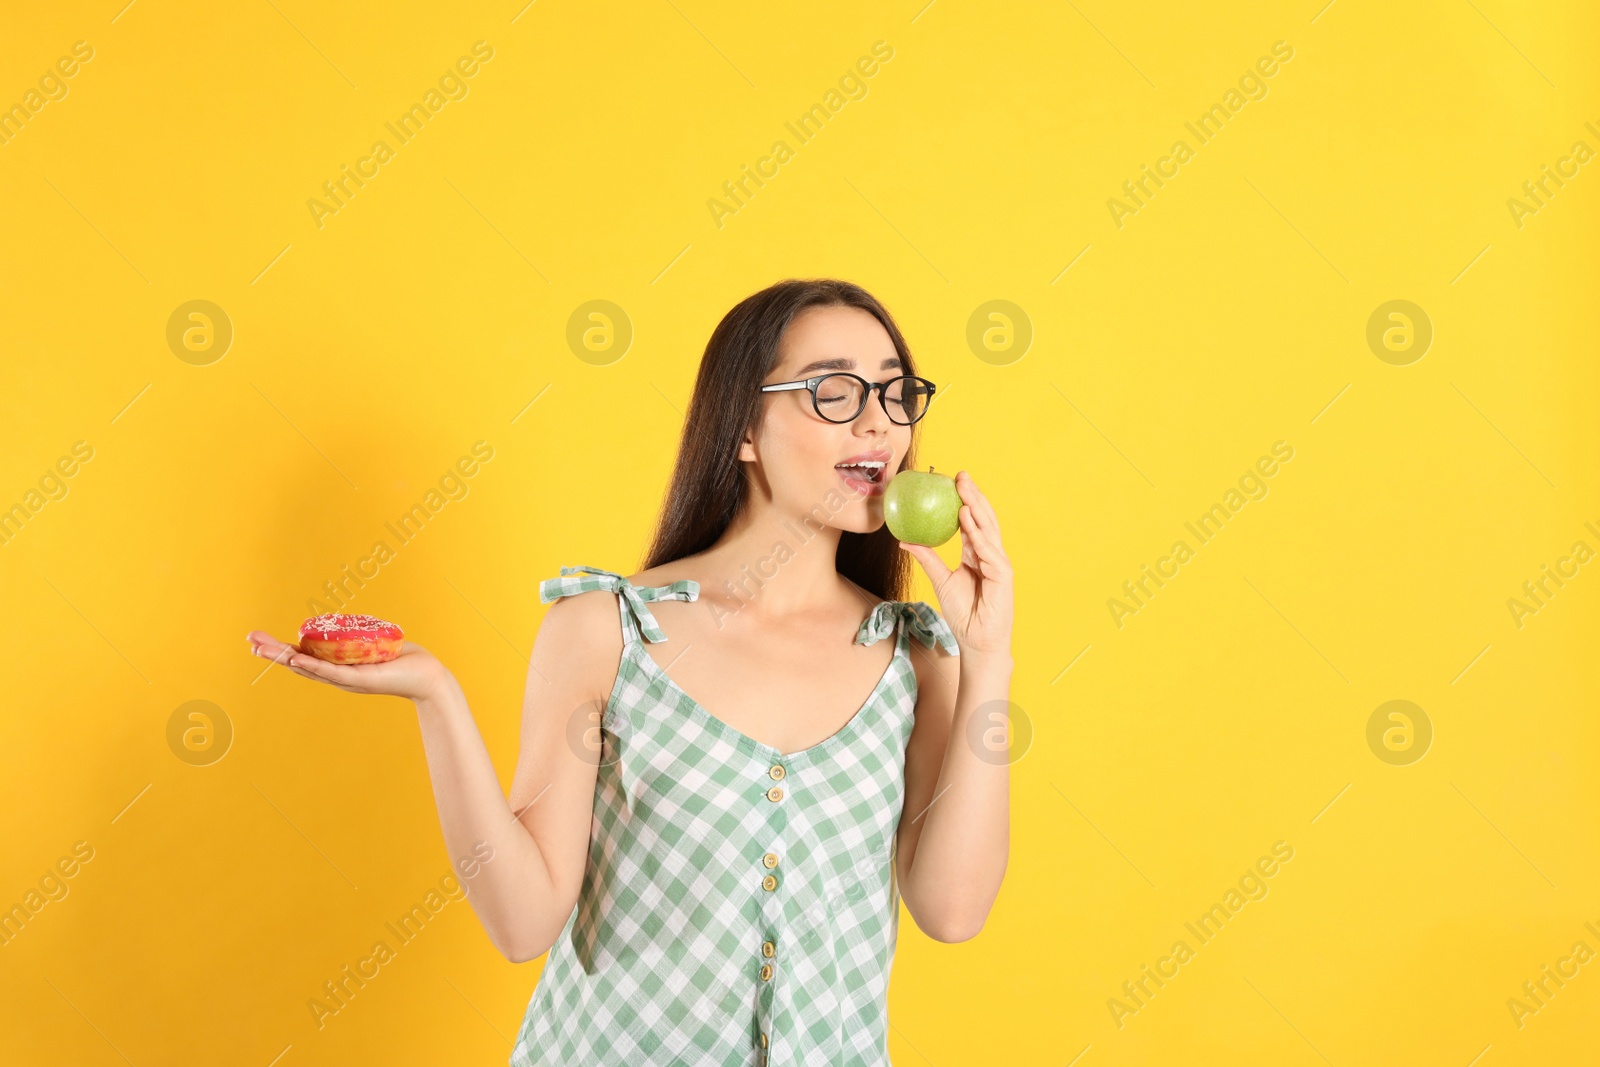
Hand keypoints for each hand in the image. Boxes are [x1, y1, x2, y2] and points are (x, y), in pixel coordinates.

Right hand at [246, 630, 453, 702]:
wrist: (427, 677)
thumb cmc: (403, 660)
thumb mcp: (373, 644)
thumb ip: (358, 637)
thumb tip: (348, 622)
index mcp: (337, 667)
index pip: (302, 656)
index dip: (280, 649)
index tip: (258, 638)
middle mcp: (337, 676)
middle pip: (297, 664)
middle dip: (272, 652)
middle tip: (249, 641)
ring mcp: (346, 680)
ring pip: (309, 669)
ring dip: (284, 659)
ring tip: (262, 650)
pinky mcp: (359, 680)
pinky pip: (332, 672)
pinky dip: (313, 666)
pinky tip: (296, 660)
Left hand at [896, 470, 1013, 656]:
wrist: (977, 641)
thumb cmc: (962, 613)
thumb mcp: (940, 581)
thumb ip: (927, 559)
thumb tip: (905, 541)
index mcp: (976, 554)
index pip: (971, 522)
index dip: (964, 500)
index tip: (953, 481)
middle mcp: (989, 554)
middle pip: (982, 519)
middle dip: (973, 496)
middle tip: (960, 475)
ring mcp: (998, 563)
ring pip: (988, 529)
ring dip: (977, 508)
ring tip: (964, 489)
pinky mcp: (1003, 575)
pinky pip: (988, 551)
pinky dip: (978, 535)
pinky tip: (968, 520)